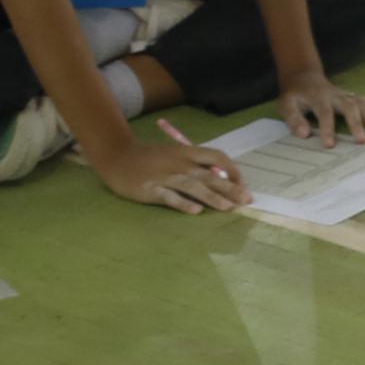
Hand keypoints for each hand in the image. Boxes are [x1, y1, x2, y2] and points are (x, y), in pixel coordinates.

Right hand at [90, 118, 252, 212]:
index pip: (216, 157)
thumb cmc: (152, 157)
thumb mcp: (176, 154)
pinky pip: (169, 197)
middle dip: (229, 188)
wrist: (118, 157)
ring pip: (192, 186)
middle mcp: (178, 163)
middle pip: (208, 175)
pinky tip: (196, 212)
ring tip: (228, 208)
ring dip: (211, 197)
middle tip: (246, 200)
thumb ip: (196, 163)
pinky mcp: (150, 189)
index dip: (232, 170)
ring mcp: (164, 176)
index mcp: (186, 152)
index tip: (243, 185)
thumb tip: (222, 178)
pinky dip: (183, 204)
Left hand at [277, 70, 364, 148]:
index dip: (327, 128)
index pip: (324, 112)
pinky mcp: (354, 97)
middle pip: (350, 106)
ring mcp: (347, 95)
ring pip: (363, 102)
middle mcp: (336, 95)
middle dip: (357, 123)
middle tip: (363, 141)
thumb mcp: (286, 105)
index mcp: (318, 97)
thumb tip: (304, 134)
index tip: (330, 145)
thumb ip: (293, 119)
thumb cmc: (296, 96)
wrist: (305, 78)